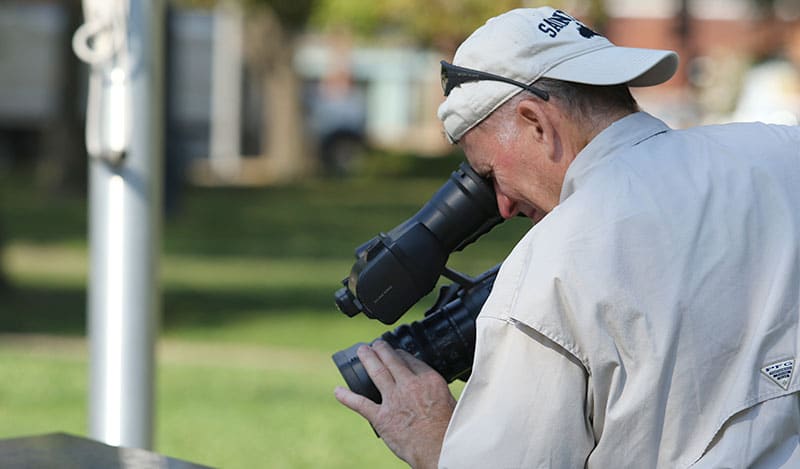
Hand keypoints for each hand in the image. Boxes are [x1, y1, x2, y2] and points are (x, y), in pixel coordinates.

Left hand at [335, 340, 455, 468]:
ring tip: (361, 351)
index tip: (397, 352)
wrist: (438, 449)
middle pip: (392, 360)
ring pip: (376, 372)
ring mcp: (393, 399)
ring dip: (367, 359)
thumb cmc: (448, 430)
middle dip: (382, 349)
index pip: (411, 360)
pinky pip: (360, 403)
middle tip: (376, 344)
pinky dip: (346, 396)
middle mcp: (409, 385)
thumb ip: (437, 391)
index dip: (401, 354)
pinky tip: (337, 391)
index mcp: (428, 380)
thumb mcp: (450, 401)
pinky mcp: (381, 417)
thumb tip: (433, 390)